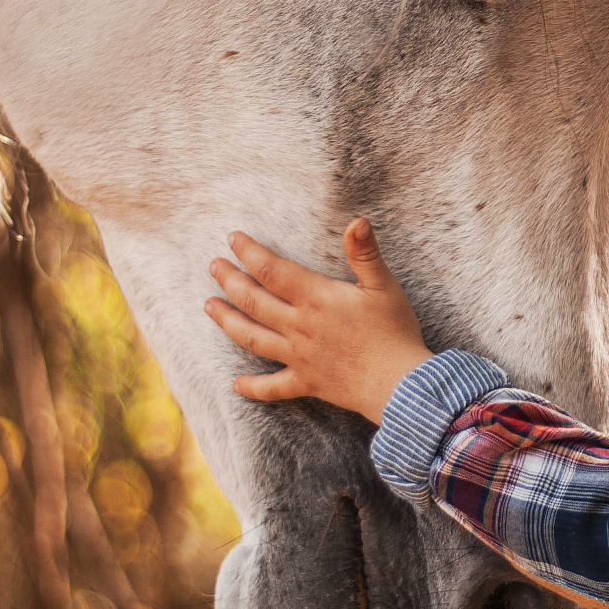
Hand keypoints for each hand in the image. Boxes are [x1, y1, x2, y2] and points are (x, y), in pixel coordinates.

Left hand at [206, 218, 431, 422]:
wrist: (399, 384)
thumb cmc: (394, 332)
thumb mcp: (384, 286)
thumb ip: (365, 253)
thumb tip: (357, 221)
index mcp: (316, 299)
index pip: (272, 270)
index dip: (250, 252)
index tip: (232, 238)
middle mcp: (299, 326)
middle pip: (253, 301)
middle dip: (230, 281)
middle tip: (214, 266)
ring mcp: (299, 356)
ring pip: (252, 337)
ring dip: (228, 321)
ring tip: (209, 306)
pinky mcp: (307, 382)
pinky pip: (273, 387)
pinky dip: (252, 387)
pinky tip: (235, 384)